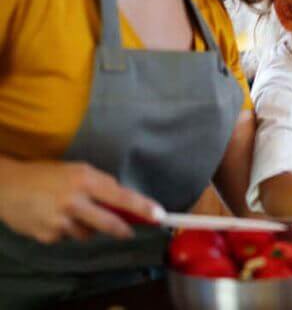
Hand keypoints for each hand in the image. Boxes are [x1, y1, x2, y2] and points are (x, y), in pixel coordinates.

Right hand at [0, 159, 161, 243]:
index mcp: (84, 180)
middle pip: (109, 223)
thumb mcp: (77, 171)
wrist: (6, 186)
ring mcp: (59, 221)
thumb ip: (101, 185)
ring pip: (89, 233)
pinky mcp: (47, 235)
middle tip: (129, 231)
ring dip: (88, 227)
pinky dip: (67, 230)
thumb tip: (125, 202)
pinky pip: (68, 237)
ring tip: (71, 211)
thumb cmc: (46, 175)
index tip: (159, 215)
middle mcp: (73, 201)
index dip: (142, 207)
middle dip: (123, 229)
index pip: (121, 196)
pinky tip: (54, 218)